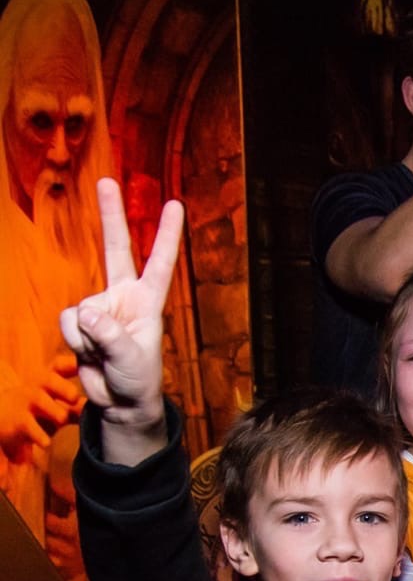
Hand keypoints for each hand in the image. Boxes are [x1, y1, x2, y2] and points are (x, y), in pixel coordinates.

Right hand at [0, 360, 83, 459]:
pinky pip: (29, 427)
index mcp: (50, 380)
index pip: (60, 366)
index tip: (86, 362)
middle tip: (75, 396)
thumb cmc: (40, 409)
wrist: (3, 418)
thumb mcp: (58, 404)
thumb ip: (79, 404)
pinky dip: (39, 435)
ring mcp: (26, 403)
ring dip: (54, 411)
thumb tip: (110, 406)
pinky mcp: (18, 421)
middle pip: (49, 380)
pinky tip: (46, 442)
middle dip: (63, 387)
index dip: (72, 363)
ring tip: (62, 419)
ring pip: (40, 402)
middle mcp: (38, 387)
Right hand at [59, 179, 184, 433]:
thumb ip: (109, 335)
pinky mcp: (79, 322)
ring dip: (87, 337)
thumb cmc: (137, 378)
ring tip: (104, 355)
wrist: (120, 400)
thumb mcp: (131, 358)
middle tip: (107, 180)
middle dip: (110, 214)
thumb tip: (85, 313)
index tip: (175, 205)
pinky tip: (88, 354)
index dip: (167, 235)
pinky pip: (68, 324)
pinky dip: (76, 342)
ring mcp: (99, 307)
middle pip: (116, 248)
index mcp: (148, 300)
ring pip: (81, 310)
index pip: (159, 262)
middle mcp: (123, 296)